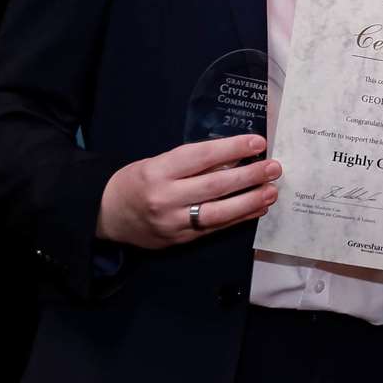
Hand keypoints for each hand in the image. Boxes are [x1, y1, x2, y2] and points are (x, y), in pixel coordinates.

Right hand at [96, 135, 281, 248]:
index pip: (201, 156)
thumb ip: (192, 163)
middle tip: (274, 167)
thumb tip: (235, 156)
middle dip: (250, 176)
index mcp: (158, 171)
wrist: (108, 216)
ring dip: (251, 201)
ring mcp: (174, 222)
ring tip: (272, 191)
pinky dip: (240, 218)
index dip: (232, 148)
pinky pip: (216, 228)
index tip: (257, 142)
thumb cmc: (137, 181)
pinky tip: (258, 208)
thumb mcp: (157, 163)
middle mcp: (166, 198)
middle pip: (216, 186)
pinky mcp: (182, 239)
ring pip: (219, 212)